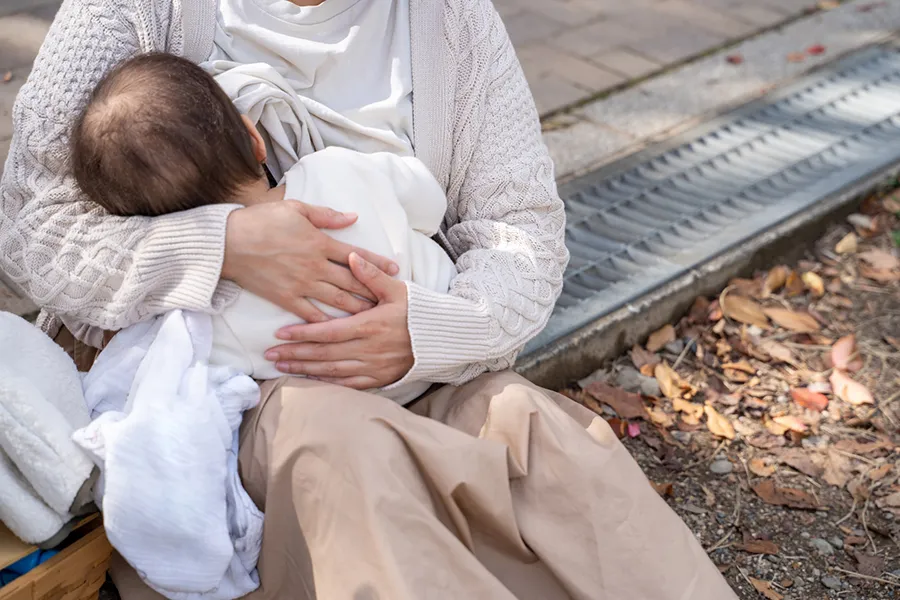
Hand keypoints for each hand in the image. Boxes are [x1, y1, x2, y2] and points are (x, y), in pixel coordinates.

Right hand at [222, 202, 398, 322]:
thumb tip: (352, 217)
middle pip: (352, 281)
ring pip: (337, 299)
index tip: (396, 270)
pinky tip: (339, 329)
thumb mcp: (296, 209)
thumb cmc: (261, 220)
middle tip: (390, 300)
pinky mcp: (286, 298)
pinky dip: (326, 322)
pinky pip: (311, 313)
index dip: (377, 262)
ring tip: (373, 316)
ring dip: (357, 307)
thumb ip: (326, 215)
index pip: (356, 255)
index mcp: (320, 242)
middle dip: (373, 291)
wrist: (229, 242)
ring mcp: (301, 284)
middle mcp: (315, 266)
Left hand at [264, 253, 413, 388]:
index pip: (328, 332)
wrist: (442, 339)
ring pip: (331, 371)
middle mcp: (367, 349)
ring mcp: (372, 367)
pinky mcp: (379, 379)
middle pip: (323, 354)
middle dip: (295, 354)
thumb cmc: (418, 311)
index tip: (280, 333)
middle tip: (271, 354)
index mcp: (369, 326)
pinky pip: (347, 384)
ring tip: (282, 367)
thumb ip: (371, 275)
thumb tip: (350, 256)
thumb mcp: (397, 289)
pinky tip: (309, 380)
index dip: (302, 333)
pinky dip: (326, 383)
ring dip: (304, 369)